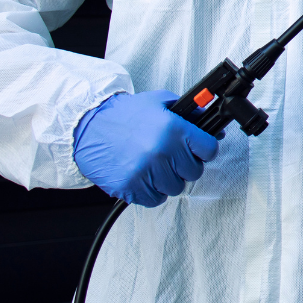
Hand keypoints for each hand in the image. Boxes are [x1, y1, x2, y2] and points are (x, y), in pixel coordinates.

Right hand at [73, 90, 217, 206]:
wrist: (88, 127)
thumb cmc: (124, 115)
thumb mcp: (160, 103)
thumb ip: (190, 113)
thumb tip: (213, 127)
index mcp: (173, 129)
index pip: (209, 149)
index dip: (205, 149)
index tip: (199, 149)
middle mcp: (162, 151)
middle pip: (194, 172)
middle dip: (185, 165)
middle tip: (172, 156)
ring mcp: (146, 172)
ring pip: (175, 188)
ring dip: (168, 179)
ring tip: (154, 164)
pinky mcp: (131, 187)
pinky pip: (155, 199)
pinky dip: (152, 191)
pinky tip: (144, 175)